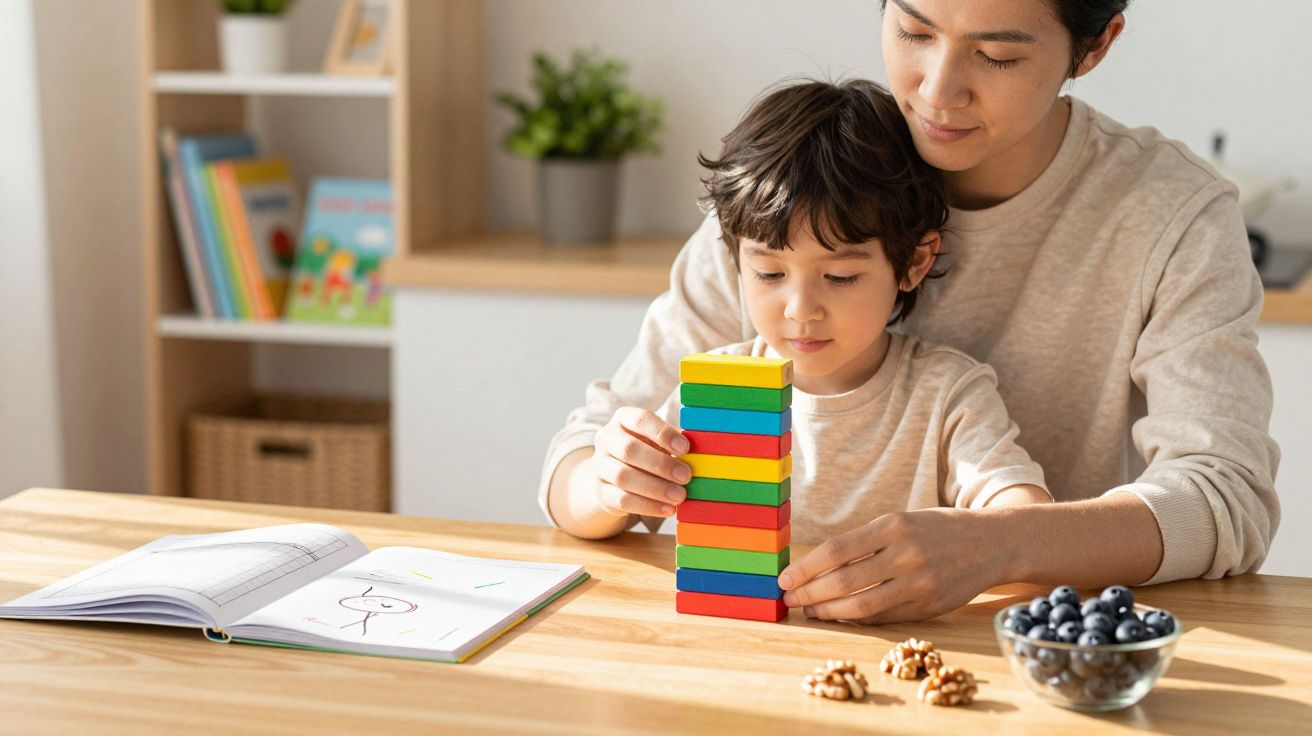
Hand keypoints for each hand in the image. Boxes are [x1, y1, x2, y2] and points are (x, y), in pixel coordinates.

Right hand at [589, 407, 690, 517]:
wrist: (614, 477)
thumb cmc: (646, 452)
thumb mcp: (657, 442)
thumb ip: (673, 444)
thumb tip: (699, 454)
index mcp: (623, 419)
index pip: (640, 420)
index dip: (663, 433)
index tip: (685, 448)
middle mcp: (606, 439)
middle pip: (629, 449)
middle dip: (661, 464)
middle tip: (686, 476)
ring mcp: (600, 466)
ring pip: (623, 476)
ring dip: (655, 488)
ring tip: (679, 496)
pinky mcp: (601, 491)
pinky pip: (622, 500)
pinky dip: (648, 506)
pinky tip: (668, 509)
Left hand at [778, 508, 1008, 623]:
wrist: (992, 543)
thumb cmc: (936, 530)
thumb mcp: (901, 522)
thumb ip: (864, 542)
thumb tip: (817, 566)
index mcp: (893, 526)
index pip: (836, 550)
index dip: (805, 568)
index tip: (784, 578)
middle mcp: (905, 554)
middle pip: (843, 581)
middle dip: (809, 593)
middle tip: (789, 599)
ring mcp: (919, 584)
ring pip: (861, 606)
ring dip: (828, 611)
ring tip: (809, 611)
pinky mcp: (928, 607)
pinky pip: (882, 617)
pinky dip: (856, 618)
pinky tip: (838, 616)